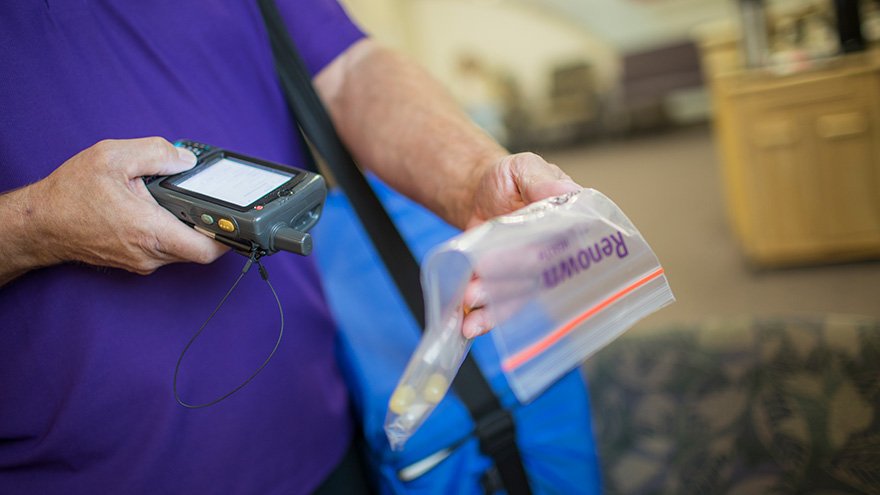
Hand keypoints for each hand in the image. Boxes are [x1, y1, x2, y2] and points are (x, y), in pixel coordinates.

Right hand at [23, 137, 227, 274]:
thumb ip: (156, 153)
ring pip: (183, 248)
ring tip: (180, 197)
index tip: (238, 219)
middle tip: (211, 198)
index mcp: (150, 231)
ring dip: (188, 225)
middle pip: (200, 247)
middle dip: (210, 223)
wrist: (40, 224)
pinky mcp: (136, 261)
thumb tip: (187, 159)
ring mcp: (143, 261)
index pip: (207, 249)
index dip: (230, 237)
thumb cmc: (71, 194)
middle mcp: (150, 254)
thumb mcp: (113, 157)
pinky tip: (161, 206)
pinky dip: (171, 228)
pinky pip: (166, 248)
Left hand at [460, 152, 582, 337]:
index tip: (513, 258)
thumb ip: (541, 180)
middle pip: (536, 274)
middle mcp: (556, 255)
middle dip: (506, 280)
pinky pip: (505, 310)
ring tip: (469, 299)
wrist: (480, 195)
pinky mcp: (511, 289)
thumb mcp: (523, 168)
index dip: (536, 254)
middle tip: (479, 281)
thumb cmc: (508, 180)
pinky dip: (487, 319)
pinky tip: (470, 326)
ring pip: (519, 295)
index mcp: (568, 225)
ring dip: (494, 303)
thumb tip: (567, 191)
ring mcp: (533, 275)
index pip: (559, 246)